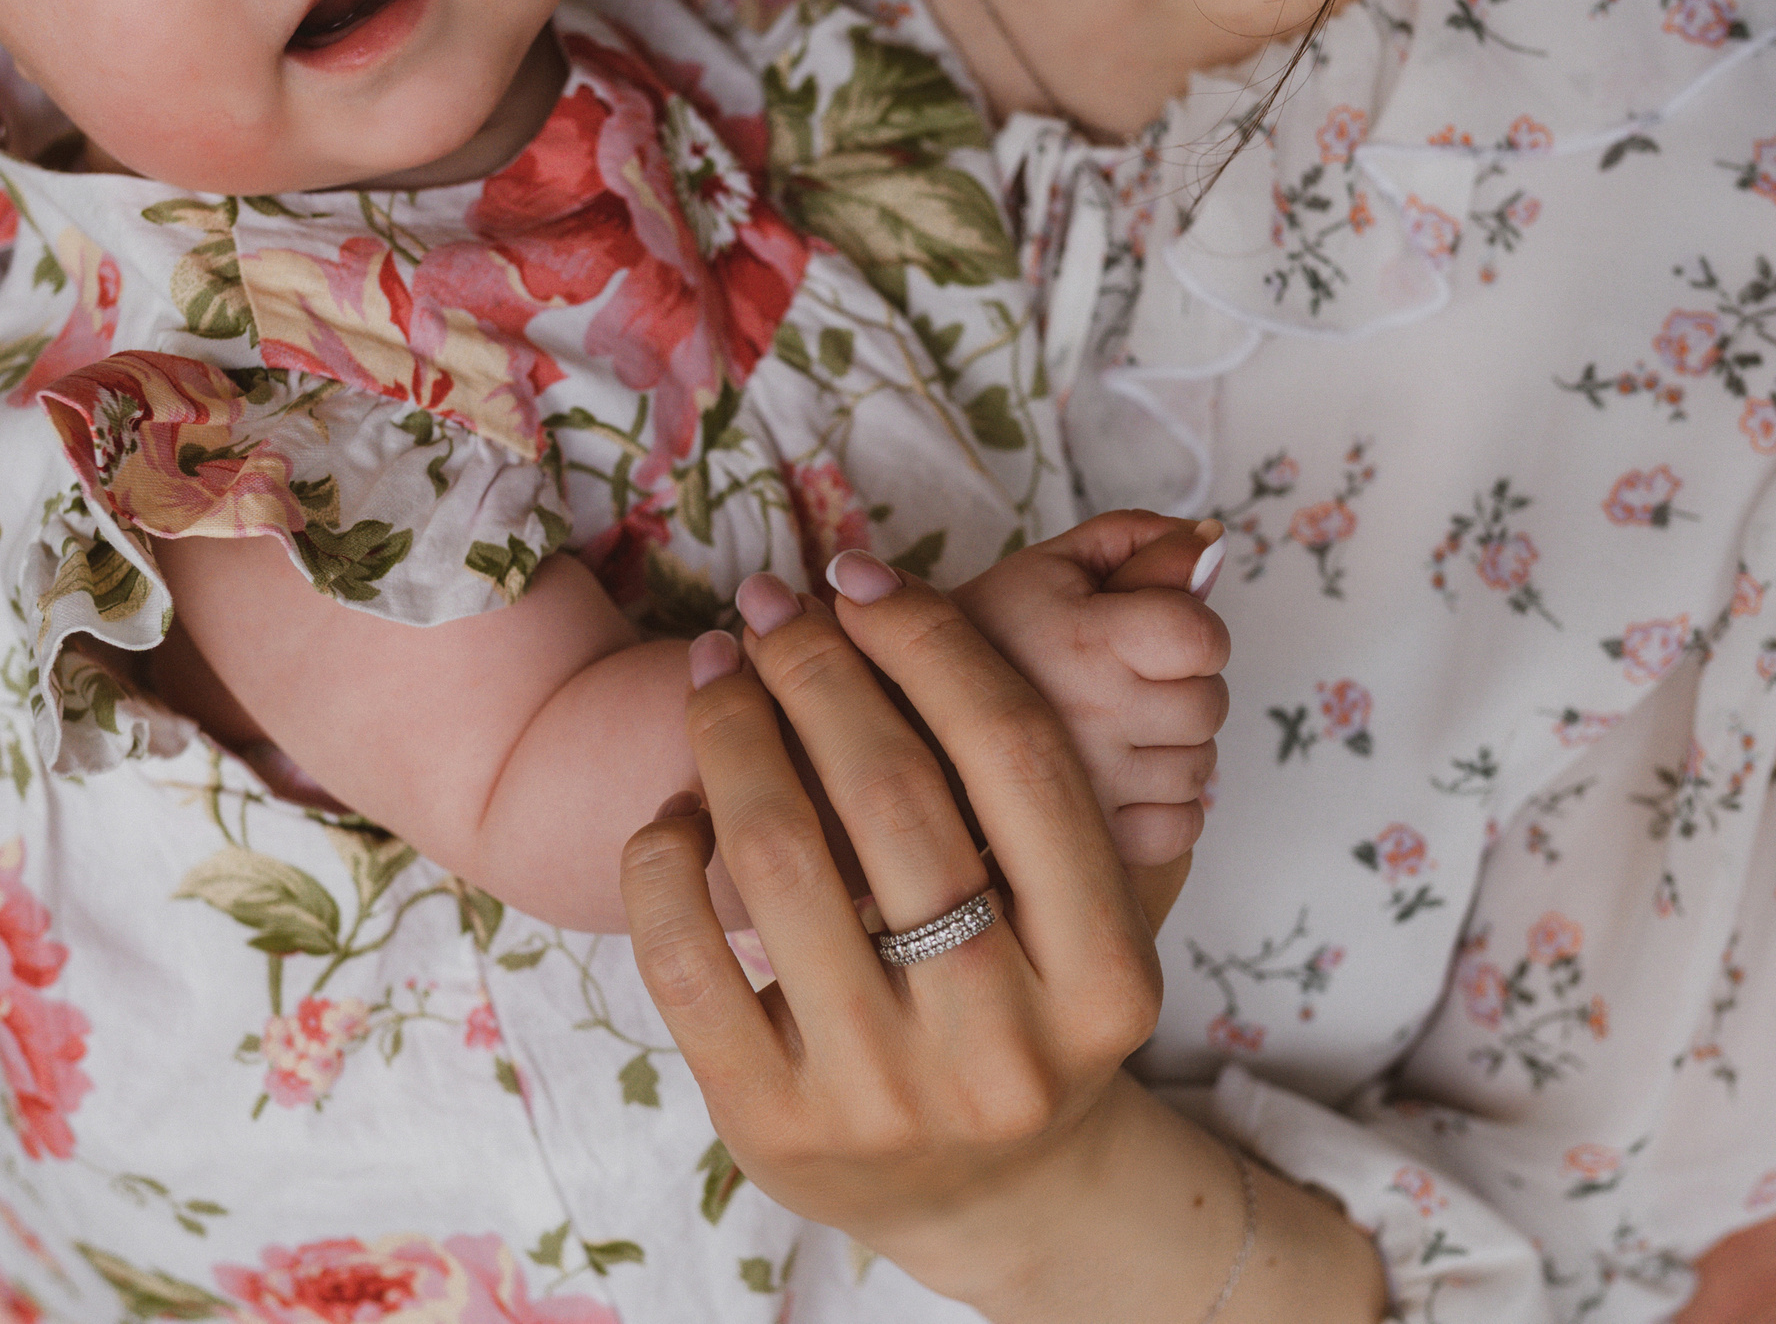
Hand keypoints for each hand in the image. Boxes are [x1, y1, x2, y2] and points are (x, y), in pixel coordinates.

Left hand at [623, 561, 1173, 1307]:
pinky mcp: (774, 1126)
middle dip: (817, 668)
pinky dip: (667, 856)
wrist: (994, 1198)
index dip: (930, 641)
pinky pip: (688, 956)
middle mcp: (1006, 1043)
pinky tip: (677, 813)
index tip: (858, 577)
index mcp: (1108, 977)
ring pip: (784, 858)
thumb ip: (1043, 782)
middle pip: (895, 793)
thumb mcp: (1089, 922)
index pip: (1017, 755)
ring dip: (733, 732)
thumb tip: (923, 594)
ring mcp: (885, 1096)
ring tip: (714, 675)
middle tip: (768, 608)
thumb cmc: (1033, 1012)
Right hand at [950, 512, 1229, 869]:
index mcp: (1084, 640)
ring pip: (1200, 767)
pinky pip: (1183, 828)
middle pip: (1209, 704)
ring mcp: (1091, 791)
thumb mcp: (1050, 564)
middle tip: (1123, 679)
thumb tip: (1214, 540)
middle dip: (1181, 685)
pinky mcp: (1092, 846)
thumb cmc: (984, 635)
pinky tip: (1116, 780)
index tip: (1149, 632)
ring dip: (1172, 747)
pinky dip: (1165, 807)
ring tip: (1111, 728)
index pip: (1203, 638)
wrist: (902, 721)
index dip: (1190, 629)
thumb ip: (1139, 540)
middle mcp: (1091, 717)